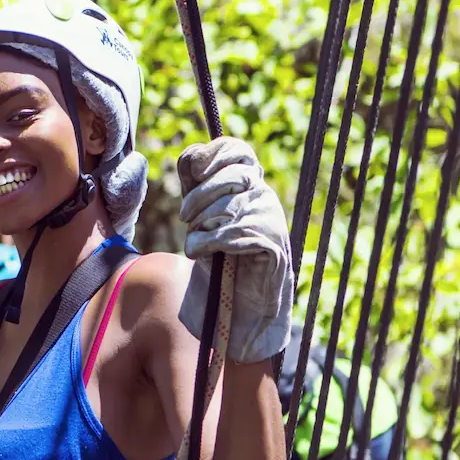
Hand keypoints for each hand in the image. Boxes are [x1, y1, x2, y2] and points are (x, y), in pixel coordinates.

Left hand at [176, 138, 293, 363]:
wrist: (237, 308)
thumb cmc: (218, 263)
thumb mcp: (201, 219)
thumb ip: (197, 188)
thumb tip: (190, 157)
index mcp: (249, 187)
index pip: (238, 151)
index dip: (213, 154)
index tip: (193, 172)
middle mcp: (264, 198)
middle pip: (231, 175)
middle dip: (200, 197)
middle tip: (185, 219)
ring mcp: (273, 221)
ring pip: (232, 206)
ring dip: (203, 226)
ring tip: (197, 244)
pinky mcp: (274, 246)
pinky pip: (238, 233)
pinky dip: (211, 243)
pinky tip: (202, 254)